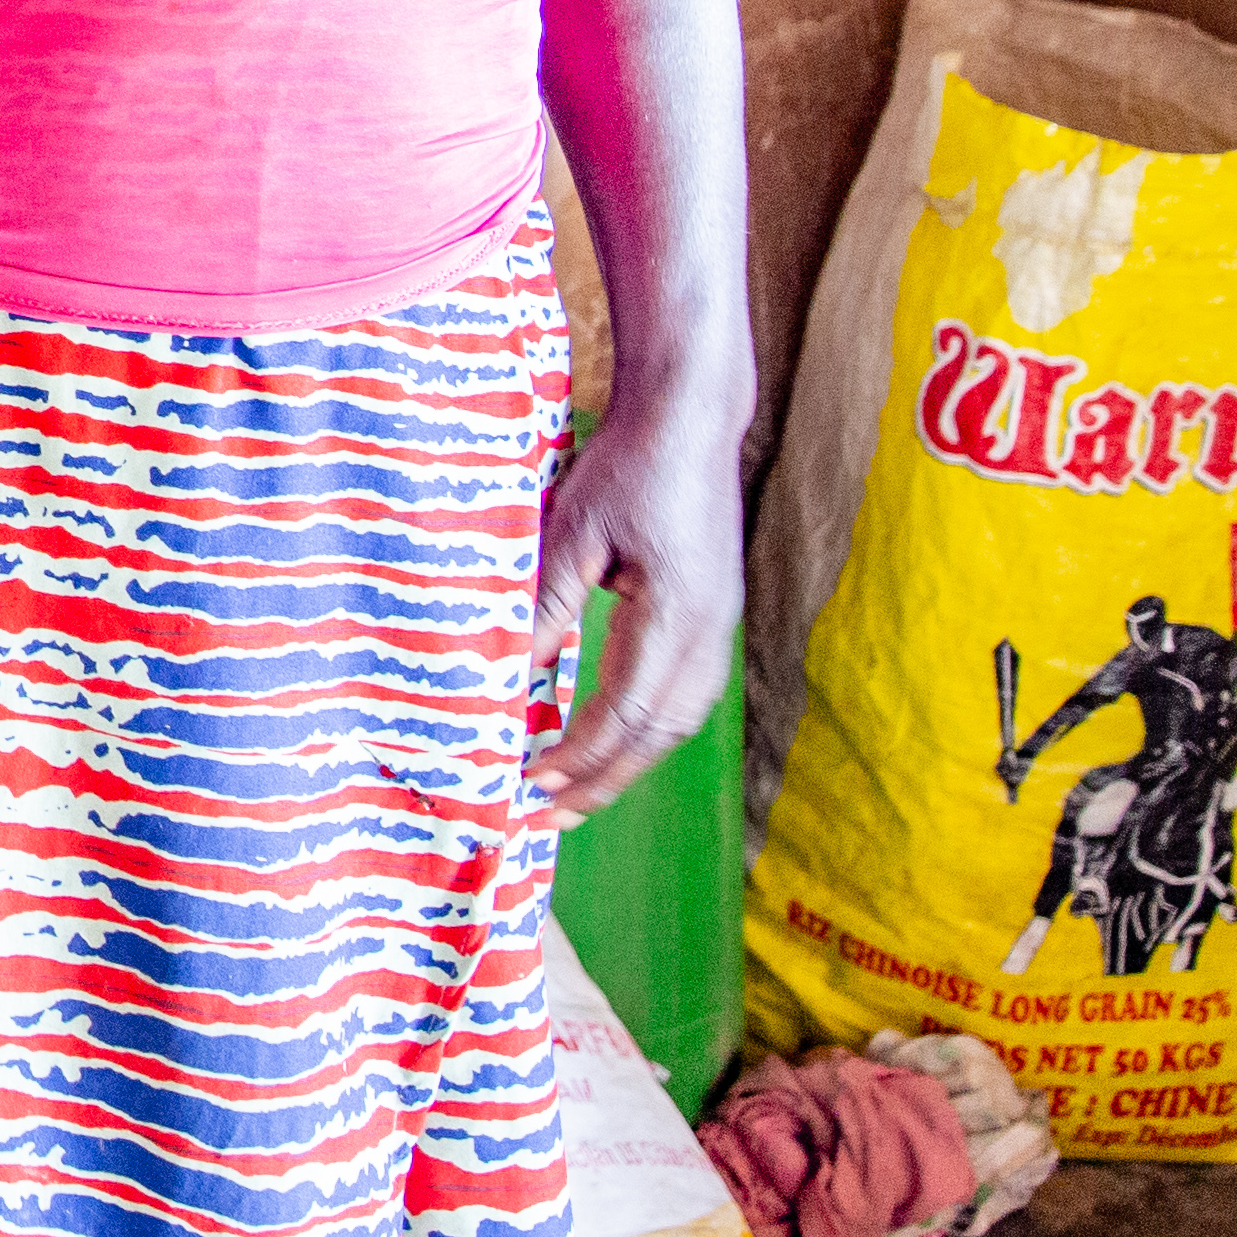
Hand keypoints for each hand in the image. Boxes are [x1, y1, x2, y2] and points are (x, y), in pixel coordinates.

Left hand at [532, 378, 750, 824]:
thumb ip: (550, 606)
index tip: (527, 787)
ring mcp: (721, 626)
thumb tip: (515, 677)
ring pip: (677, 722)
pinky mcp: (716, 616)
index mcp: (678, 615)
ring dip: (625, 762)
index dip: (575, 759)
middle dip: (600, 782)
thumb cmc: (629, 465)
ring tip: (573, 792)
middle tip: (545, 817)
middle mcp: (711, 633)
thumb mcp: (573, 531)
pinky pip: (684, 695)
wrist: (690, 419)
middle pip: (657, 735)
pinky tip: (611, 740)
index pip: (624, 714)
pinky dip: (646, 730)